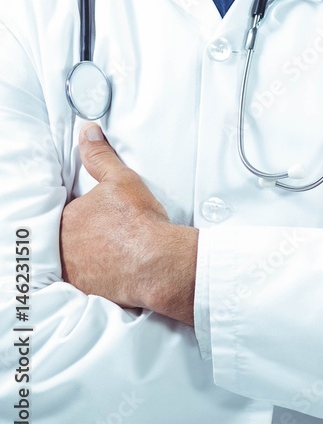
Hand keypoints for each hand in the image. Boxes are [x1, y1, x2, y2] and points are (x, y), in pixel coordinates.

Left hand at [59, 124, 197, 324]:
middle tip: (113, 238)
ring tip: (114, 256)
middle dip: (86, 238)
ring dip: (89, 259)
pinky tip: (114, 274)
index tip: (108, 220)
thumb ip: (100, 157)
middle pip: (70, 238)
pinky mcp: (86, 290)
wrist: (157, 262)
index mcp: (68, 216)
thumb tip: (88, 132)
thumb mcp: (122, 180)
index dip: (90, 216)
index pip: (71, 214)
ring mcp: (73, 270)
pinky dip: (97, 279)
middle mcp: (63, 245)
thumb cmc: (140, 222)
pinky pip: (86, 282)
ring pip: (76, 261)